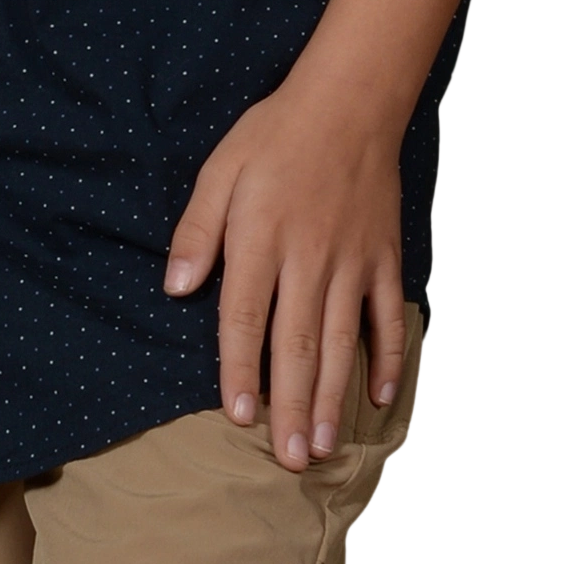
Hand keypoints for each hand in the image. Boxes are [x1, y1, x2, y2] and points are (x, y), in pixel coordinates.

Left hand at [162, 78, 406, 472]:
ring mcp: (352, 261)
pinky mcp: (383, 257)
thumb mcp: (219, 170)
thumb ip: (197, 230)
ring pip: (341, 341)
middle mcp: (308, 258)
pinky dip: (388, 358)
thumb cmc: (275, 136)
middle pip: (297, 344)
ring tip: (324, 446)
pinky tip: (380, 398)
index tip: (241, 417)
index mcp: (261, 239)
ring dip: (332, 397)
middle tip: (290, 460)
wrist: (349, 102)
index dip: (240, 370)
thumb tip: (175, 286)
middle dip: (292, 406)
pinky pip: (388, 316)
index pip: (245, 318)